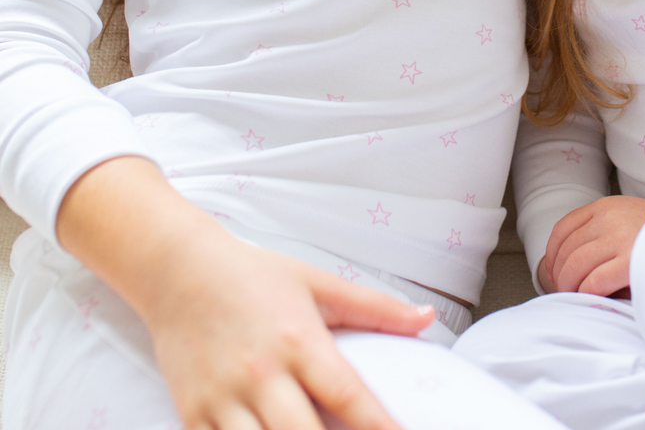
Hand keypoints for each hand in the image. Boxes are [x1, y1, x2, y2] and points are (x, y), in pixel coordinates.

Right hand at [145, 227, 432, 429]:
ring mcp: (224, 400)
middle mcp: (262, 374)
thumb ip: (375, 307)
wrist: (179, 271)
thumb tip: (425, 318)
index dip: (378, 426)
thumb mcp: (318, 283)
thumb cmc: (252, 275)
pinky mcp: (193, 415)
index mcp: (299, 340)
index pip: (348, 394)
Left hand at [539, 196, 644, 295]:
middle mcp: (608, 218)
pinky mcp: (631, 262)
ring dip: (570, 287)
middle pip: (567, 250)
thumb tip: (575, 265)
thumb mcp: (631, 218)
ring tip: (577, 298)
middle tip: (566, 291)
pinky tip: (594, 299)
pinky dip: (587, 293)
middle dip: (560, 275)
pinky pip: (594, 281)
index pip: (563, 228)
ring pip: (575, 266)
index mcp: (606, 206)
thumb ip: (605, 232)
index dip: (552, 254)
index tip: (554, 271)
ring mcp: (619, 238)